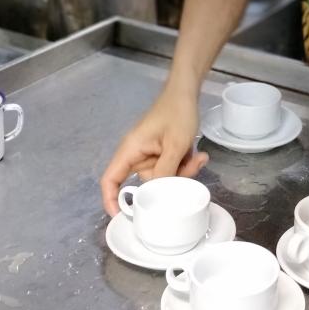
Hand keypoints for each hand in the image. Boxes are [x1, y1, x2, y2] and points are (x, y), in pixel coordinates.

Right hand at [99, 82, 208, 215]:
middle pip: (146, 183)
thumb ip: (165, 172)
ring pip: (163, 177)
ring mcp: (150, 154)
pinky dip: (184, 164)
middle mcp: (137, 155)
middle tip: (190, 167)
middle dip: (169, 181)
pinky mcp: (162, 152)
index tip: (122, 218)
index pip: (110, 180)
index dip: (111, 201)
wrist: (187, 92)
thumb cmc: (177, 113)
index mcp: (130, 151)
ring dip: (182, 171)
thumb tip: (158, 196)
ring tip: (197, 157)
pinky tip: (198, 154)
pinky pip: (171, 168)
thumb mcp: (174, 145)